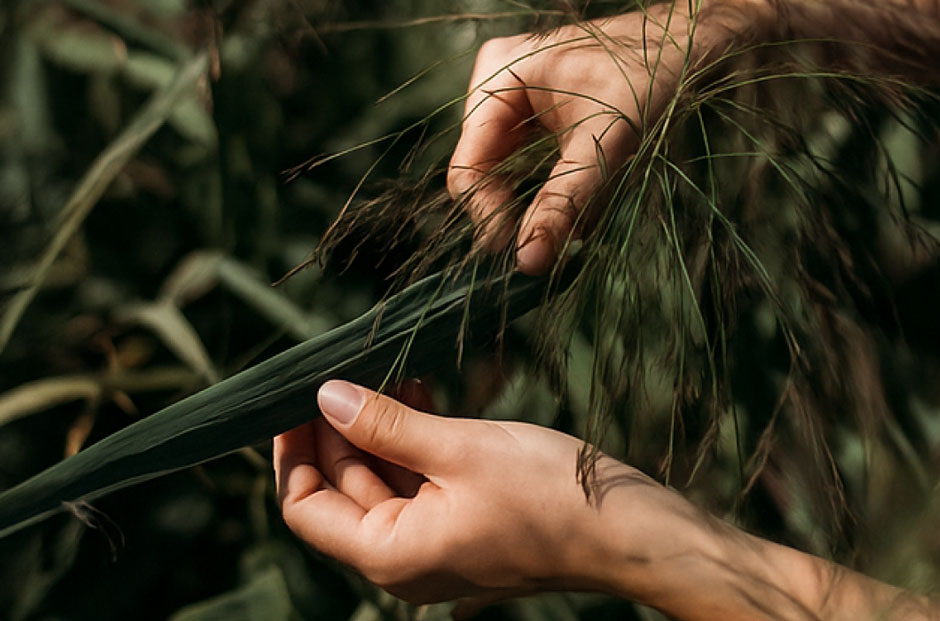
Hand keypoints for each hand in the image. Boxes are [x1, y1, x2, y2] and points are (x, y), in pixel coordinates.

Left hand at [275, 379, 939, 619]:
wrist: (632, 529)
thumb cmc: (552, 492)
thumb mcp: (459, 446)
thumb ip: (386, 423)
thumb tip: (325, 397)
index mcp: (391, 554)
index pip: (304, 507)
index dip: (291, 451)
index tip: (293, 396)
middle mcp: (406, 560)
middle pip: (342, 493)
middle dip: (338, 429)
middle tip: (343, 368)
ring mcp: (438, 545)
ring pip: (382, 485)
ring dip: (378, 429)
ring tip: (389, 371)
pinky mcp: (467, 527)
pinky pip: (419, 485)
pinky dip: (412, 443)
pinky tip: (421, 393)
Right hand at [447, 1, 771, 273]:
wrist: (688, 43)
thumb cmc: (649, 75)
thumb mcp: (605, 144)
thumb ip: (563, 202)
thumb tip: (529, 260)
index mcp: (499, 75)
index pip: (468, 166)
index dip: (488, 217)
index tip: (520, 256)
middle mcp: (497, 83)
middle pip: (484, 171)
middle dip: (516, 211)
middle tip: (551, 249)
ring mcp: (514, 98)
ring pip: (507, 172)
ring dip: (537, 204)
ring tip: (572, 228)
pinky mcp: (535, 114)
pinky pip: (528, 163)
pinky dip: (552, 190)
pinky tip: (582, 205)